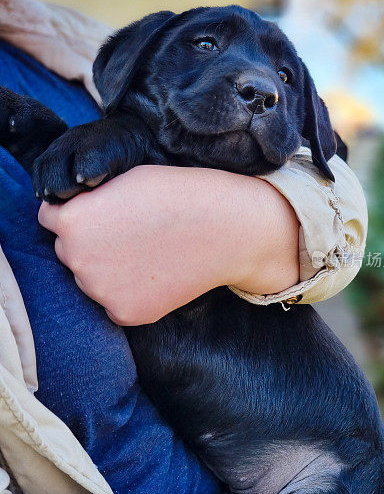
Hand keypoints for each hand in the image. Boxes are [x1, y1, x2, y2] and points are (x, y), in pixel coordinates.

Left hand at [38, 165, 299, 324]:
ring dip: (108, 271)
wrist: (223, 229)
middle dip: (90, 243)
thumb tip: (66, 212)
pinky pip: (115, 303)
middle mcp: (76, 258)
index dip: (77, 213)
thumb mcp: (121, 180)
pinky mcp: (124, 314)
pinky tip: (157, 274)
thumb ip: (87, 199)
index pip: (50, 218)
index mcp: (70, 220)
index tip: (103, 213)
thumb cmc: (176, 195)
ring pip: (92, 280)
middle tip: (129, 234)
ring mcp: (99, 291)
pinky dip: (131, 293)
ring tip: (147, 253)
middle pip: (69, 251)